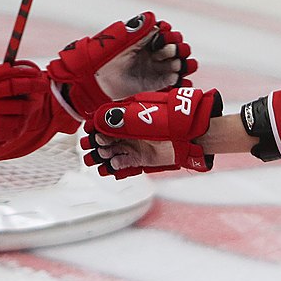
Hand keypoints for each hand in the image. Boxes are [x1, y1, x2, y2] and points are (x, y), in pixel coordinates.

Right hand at [0, 60, 48, 148]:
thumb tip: (12, 68)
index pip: (13, 81)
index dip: (29, 78)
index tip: (38, 75)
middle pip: (19, 98)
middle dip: (33, 92)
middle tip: (41, 88)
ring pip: (17, 116)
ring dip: (27, 109)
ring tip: (30, 104)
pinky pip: (9, 132)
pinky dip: (17, 126)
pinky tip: (19, 120)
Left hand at [46, 11, 196, 119]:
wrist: (89, 83)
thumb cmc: (100, 58)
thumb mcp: (118, 41)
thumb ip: (136, 30)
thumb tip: (153, 18)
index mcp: (144, 40)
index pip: (167, 35)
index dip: (170, 37)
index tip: (165, 39)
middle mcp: (151, 53)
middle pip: (176, 49)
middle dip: (178, 50)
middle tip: (170, 54)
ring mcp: (153, 70)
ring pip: (178, 65)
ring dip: (182, 64)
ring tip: (176, 67)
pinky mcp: (153, 86)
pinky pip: (173, 83)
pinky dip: (180, 82)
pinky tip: (181, 81)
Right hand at [80, 87, 221, 177]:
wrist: (190, 135)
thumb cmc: (168, 121)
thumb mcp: (141, 116)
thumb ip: (120, 119)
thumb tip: (100, 120)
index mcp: (129, 116)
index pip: (106, 121)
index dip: (97, 127)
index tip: (91, 132)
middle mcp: (130, 131)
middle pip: (107, 138)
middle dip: (99, 142)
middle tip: (98, 146)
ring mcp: (136, 145)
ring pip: (114, 151)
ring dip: (106, 154)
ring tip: (105, 155)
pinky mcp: (142, 158)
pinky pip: (125, 162)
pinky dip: (118, 164)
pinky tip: (115, 164)